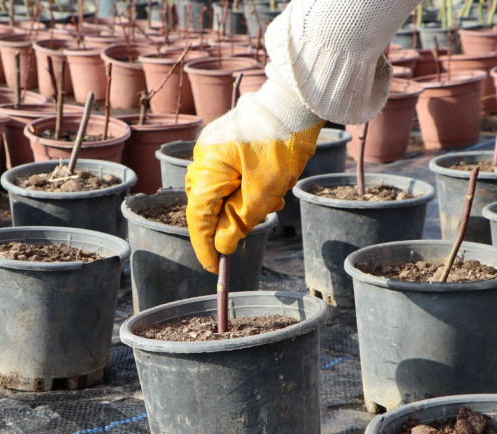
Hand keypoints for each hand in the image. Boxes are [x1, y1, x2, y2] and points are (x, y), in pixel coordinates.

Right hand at [185, 78, 323, 272]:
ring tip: (274, 202)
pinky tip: (271, 190)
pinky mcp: (228, 142)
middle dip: (231, 220)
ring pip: (221, 191)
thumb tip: (223, 245)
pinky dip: (246, 189)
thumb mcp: (264, 192)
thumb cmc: (281, 144)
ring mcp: (214, 147)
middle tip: (255, 224)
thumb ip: (239, 222)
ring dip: (243, 204)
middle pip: (209, 204)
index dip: (206, 246)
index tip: (215, 267)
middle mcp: (204, 156)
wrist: (297, 104)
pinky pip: (229, 175)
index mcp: (207, 168)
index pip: (199, 217)